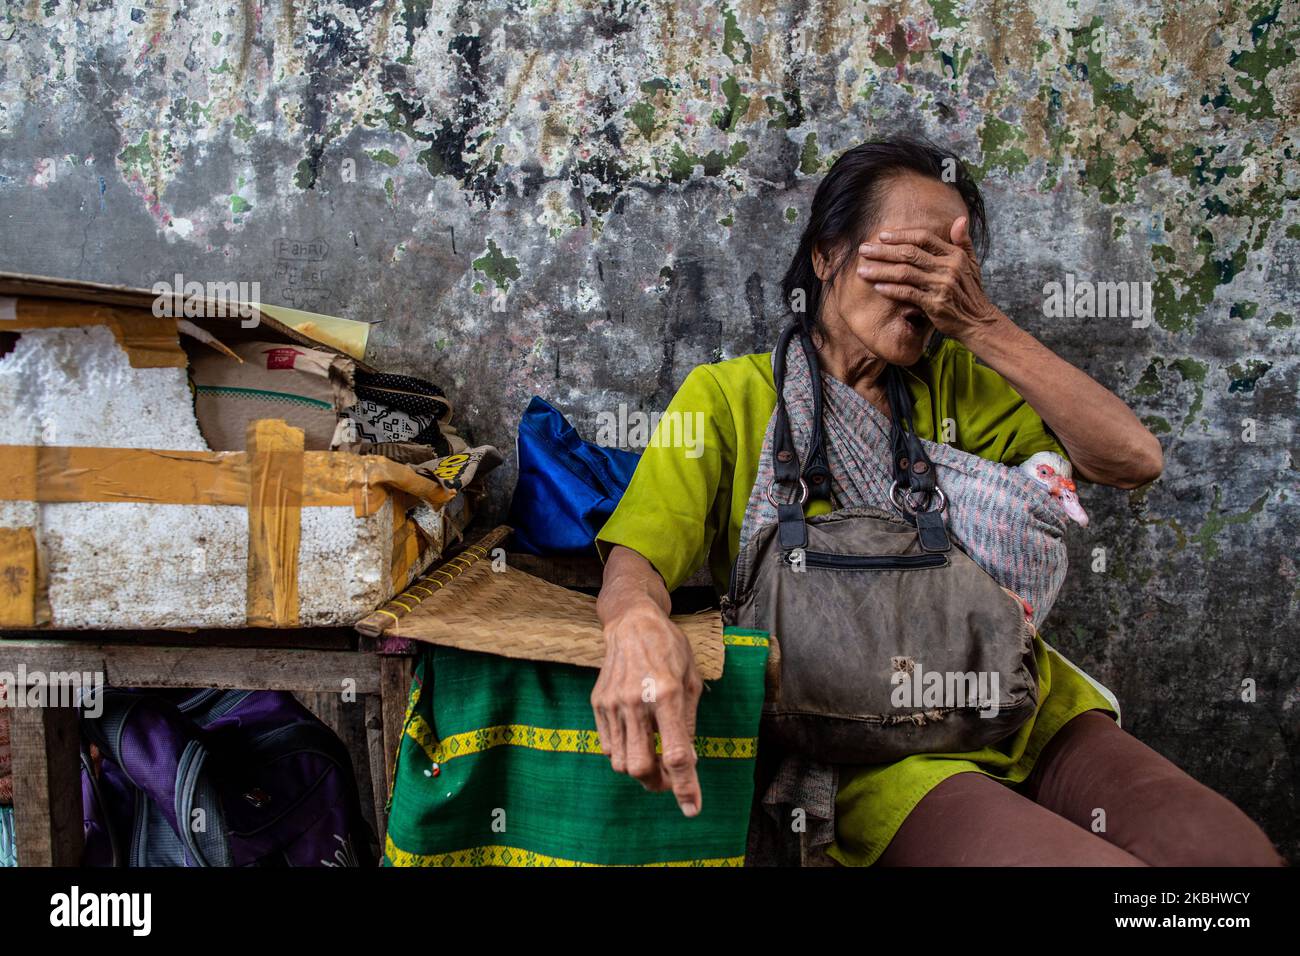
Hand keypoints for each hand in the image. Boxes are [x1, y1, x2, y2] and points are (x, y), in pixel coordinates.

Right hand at [591, 601, 703, 815]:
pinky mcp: (598, 704)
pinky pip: (608, 747)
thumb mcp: (692, 680)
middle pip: (641, 767)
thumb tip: (688, 762)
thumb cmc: (670, 649)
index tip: (692, 808)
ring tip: (654, 758)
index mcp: (668, 694)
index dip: (685, 787)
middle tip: (668, 779)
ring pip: (621, 763)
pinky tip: (636, 739)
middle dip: (657, 784)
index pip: (676, 753)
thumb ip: (689, 723)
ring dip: (640, 771)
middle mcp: (637, 701)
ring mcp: (613, 703)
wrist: (632, 623)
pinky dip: (623, 754)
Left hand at [856, 216, 1002, 342]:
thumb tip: (960, 219)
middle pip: (909, 254)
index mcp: (955, 255)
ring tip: (863, 270)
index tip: (882, 235)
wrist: (978, 322)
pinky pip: (907, 294)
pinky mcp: (934, 304)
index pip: (924, 238)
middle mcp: (948, 268)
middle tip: (864, 250)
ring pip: (904, 273)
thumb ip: (964, 242)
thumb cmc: (971, 292)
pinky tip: (877, 287)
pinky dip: (891, 290)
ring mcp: (941, 286)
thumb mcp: (972, 264)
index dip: (901, 235)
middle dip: (883, 251)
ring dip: (881, 270)